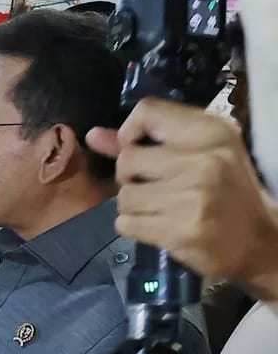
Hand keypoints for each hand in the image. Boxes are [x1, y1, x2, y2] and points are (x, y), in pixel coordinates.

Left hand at [87, 98, 277, 300]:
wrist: (260, 242)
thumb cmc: (226, 191)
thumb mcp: (200, 154)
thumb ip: (144, 142)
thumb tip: (93, 135)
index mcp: (212, 132)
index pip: (147, 111)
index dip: (129, 132)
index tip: (138, 149)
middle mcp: (203, 160)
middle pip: (127, 159)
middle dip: (130, 177)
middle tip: (154, 188)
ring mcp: (192, 196)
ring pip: (124, 195)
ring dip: (133, 206)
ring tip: (160, 209)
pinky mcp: (180, 230)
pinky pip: (126, 223)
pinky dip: (135, 227)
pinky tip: (158, 226)